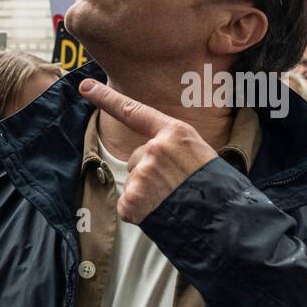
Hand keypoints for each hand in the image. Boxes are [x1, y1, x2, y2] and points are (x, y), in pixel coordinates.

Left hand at [78, 80, 217, 223]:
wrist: (222, 220)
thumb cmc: (215, 188)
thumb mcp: (200, 154)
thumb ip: (173, 148)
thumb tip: (153, 156)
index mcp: (174, 132)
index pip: (134, 111)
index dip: (106, 98)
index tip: (84, 86)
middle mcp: (155, 148)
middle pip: (136, 158)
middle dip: (149, 174)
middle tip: (176, 188)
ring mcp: (142, 173)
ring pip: (134, 181)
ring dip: (147, 194)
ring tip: (172, 201)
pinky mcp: (133, 198)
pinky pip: (128, 204)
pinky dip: (140, 213)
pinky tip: (160, 214)